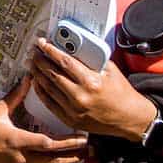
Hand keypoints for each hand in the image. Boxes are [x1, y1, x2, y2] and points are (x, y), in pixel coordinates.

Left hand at [26, 37, 158, 141]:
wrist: (129, 119)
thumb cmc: (122, 93)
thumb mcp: (110, 70)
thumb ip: (92, 59)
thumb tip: (74, 47)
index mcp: (91, 82)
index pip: (64, 62)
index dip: (50, 50)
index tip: (42, 43)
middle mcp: (80, 96)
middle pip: (52, 74)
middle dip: (40, 61)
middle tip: (35, 52)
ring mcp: (73, 110)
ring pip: (47, 88)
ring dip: (37, 74)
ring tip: (33, 64)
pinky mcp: (70, 119)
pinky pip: (49, 103)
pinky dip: (41, 91)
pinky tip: (37, 82)